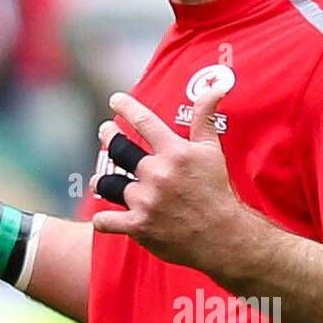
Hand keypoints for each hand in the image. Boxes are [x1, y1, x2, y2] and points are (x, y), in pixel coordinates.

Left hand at [91, 86, 250, 272]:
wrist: (223, 236)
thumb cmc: (217, 192)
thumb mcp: (212, 151)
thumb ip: (205, 117)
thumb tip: (215, 86)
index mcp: (174, 152)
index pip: (143, 121)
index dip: (125, 107)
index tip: (115, 100)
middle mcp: (156, 174)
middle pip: (118, 149)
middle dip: (108, 137)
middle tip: (105, 133)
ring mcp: (145, 200)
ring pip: (108, 184)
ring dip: (101, 180)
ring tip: (98, 180)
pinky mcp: (138, 226)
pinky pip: (106, 220)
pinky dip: (103, 220)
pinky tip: (103, 218)